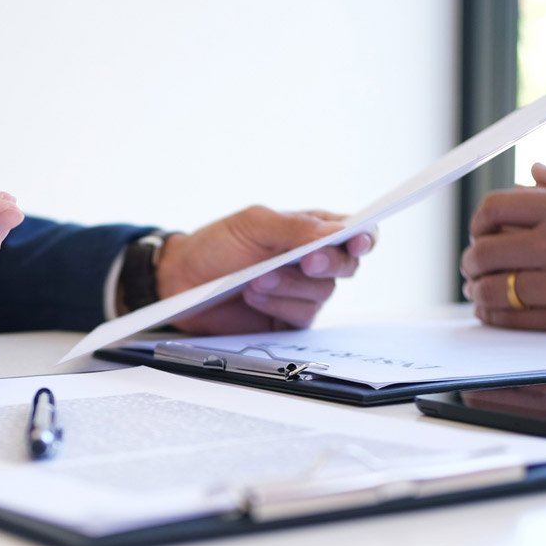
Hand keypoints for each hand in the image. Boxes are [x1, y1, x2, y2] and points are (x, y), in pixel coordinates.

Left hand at [152, 205, 375, 333]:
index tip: (358, 240)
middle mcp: (313, 262)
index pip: (354, 231)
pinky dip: (277, 305)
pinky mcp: (287, 321)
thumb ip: (295, 227)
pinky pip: (300, 317)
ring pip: (322, 294)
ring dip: (290, 286)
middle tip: (306, 261)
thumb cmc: (217, 245)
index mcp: (311, 230)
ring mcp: (302, 293)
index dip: (364, 237)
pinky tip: (254, 296)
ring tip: (255, 279)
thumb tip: (336, 232)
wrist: (181, 281)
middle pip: (346, 265)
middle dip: (328, 264)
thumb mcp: (253, 224)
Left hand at [460, 151, 545, 333]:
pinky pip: (513, 320)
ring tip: (478, 291)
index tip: (478, 233)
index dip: (477, 223)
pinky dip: (494, 317)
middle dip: (471, 261)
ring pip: (493, 289)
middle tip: (471, 267)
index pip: (494, 208)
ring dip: (477, 292)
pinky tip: (493, 312)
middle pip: (484, 251)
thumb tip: (534, 172)